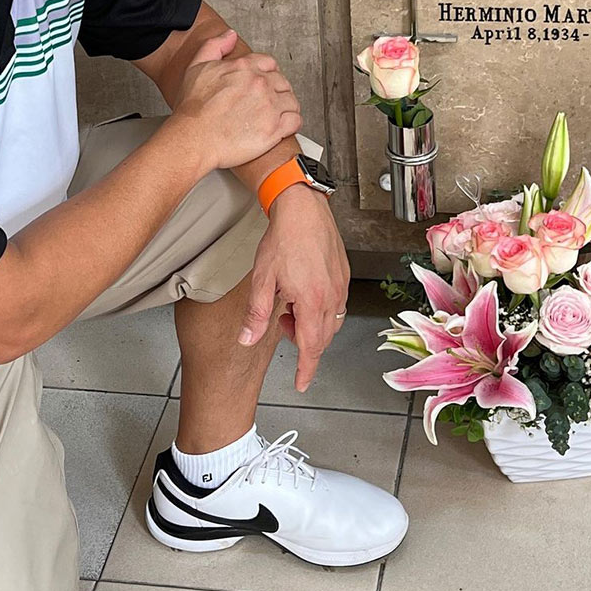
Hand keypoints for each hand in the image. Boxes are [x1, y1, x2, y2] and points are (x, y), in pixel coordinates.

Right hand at [172, 28, 302, 169]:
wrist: (194, 138)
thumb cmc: (193, 109)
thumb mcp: (197, 67)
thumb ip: (215, 46)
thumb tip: (230, 36)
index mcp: (245, 67)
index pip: (270, 63)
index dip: (268, 73)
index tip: (264, 82)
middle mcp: (260, 84)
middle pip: (282, 82)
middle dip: (277, 90)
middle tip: (268, 101)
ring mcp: (270, 106)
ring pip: (291, 101)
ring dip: (286, 107)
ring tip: (276, 114)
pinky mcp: (274, 128)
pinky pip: (295, 121)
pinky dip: (292, 123)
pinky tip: (283, 126)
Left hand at [238, 184, 349, 391]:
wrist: (303, 207)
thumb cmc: (284, 237)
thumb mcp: (262, 278)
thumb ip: (256, 314)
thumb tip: (247, 339)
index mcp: (312, 302)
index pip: (311, 348)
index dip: (306, 370)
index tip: (301, 383)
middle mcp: (332, 296)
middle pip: (323, 338)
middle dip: (304, 344)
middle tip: (282, 326)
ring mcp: (340, 285)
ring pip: (332, 322)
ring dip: (312, 326)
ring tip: (290, 307)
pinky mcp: (343, 273)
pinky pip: (337, 304)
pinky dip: (321, 310)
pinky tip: (304, 295)